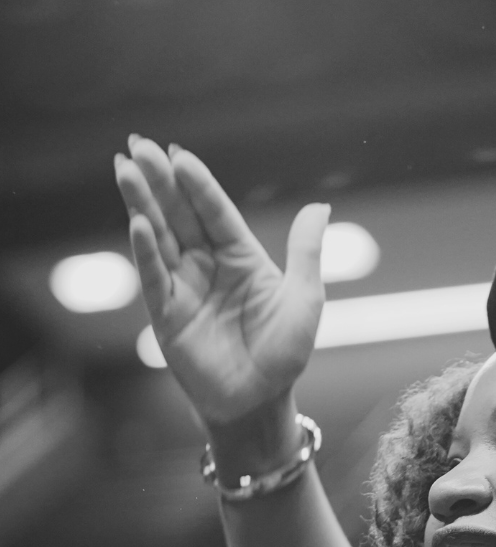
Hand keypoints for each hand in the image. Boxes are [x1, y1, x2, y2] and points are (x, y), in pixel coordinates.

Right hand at [114, 136, 328, 427]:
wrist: (260, 402)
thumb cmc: (284, 353)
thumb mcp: (304, 299)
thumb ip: (306, 252)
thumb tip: (320, 205)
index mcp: (240, 256)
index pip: (215, 211)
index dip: (198, 183)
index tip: (179, 153)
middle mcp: (207, 265)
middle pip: (180, 214)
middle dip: (159, 180)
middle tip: (137, 144)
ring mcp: (183, 287)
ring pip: (159, 237)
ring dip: (142, 204)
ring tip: (125, 169)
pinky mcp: (166, 315)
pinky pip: (154, 278)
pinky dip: (145, 252)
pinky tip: (138, 223)